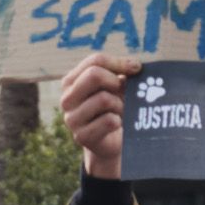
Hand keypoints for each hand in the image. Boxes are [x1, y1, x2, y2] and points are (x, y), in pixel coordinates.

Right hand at [58, 51, 135, 181]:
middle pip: (94, 75)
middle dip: (116, 82)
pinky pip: (109, 120)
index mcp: (71, 81)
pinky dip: (119, 121)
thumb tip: (135, 67)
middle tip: (126, 92)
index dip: (119, 62)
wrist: (110, 143)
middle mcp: (67, 98)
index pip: (95, 61)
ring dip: (120, 105)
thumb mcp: (115, 87)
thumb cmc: (114, 109)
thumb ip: (121, 74)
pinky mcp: (82, 136)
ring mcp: (71, 118)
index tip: (137, 68)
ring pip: (104, 99)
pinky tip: (117, 124)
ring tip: (121, 111)